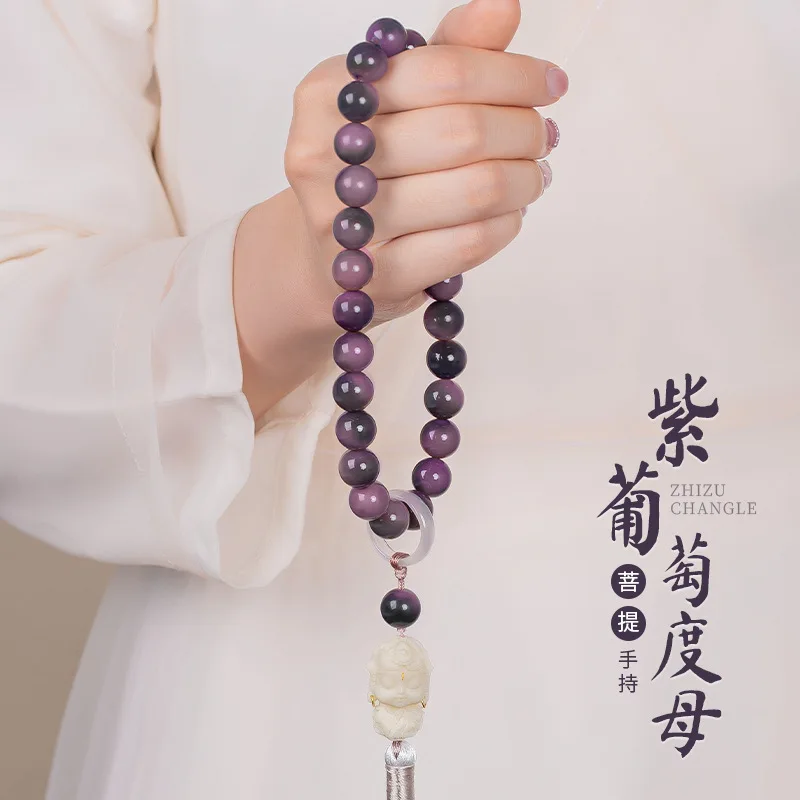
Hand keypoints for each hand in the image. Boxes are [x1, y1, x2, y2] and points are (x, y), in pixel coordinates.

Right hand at [234, 0, 567, 418]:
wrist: (323, 258)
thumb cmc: (370, 168)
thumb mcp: (398, 100)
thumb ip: (449, 53)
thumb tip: (505, 5)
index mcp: (326, 93)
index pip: (444, 71)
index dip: (513, 74)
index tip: (550, 84)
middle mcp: (324, 156)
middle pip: (463, 131)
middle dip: (524, 130)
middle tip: (542, 135)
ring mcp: (350, 224)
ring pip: (475, 189)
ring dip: (525, 179)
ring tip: (533, 174)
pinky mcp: (379, 276)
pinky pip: (469, 243)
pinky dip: (506, 224)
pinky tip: (510, 213)